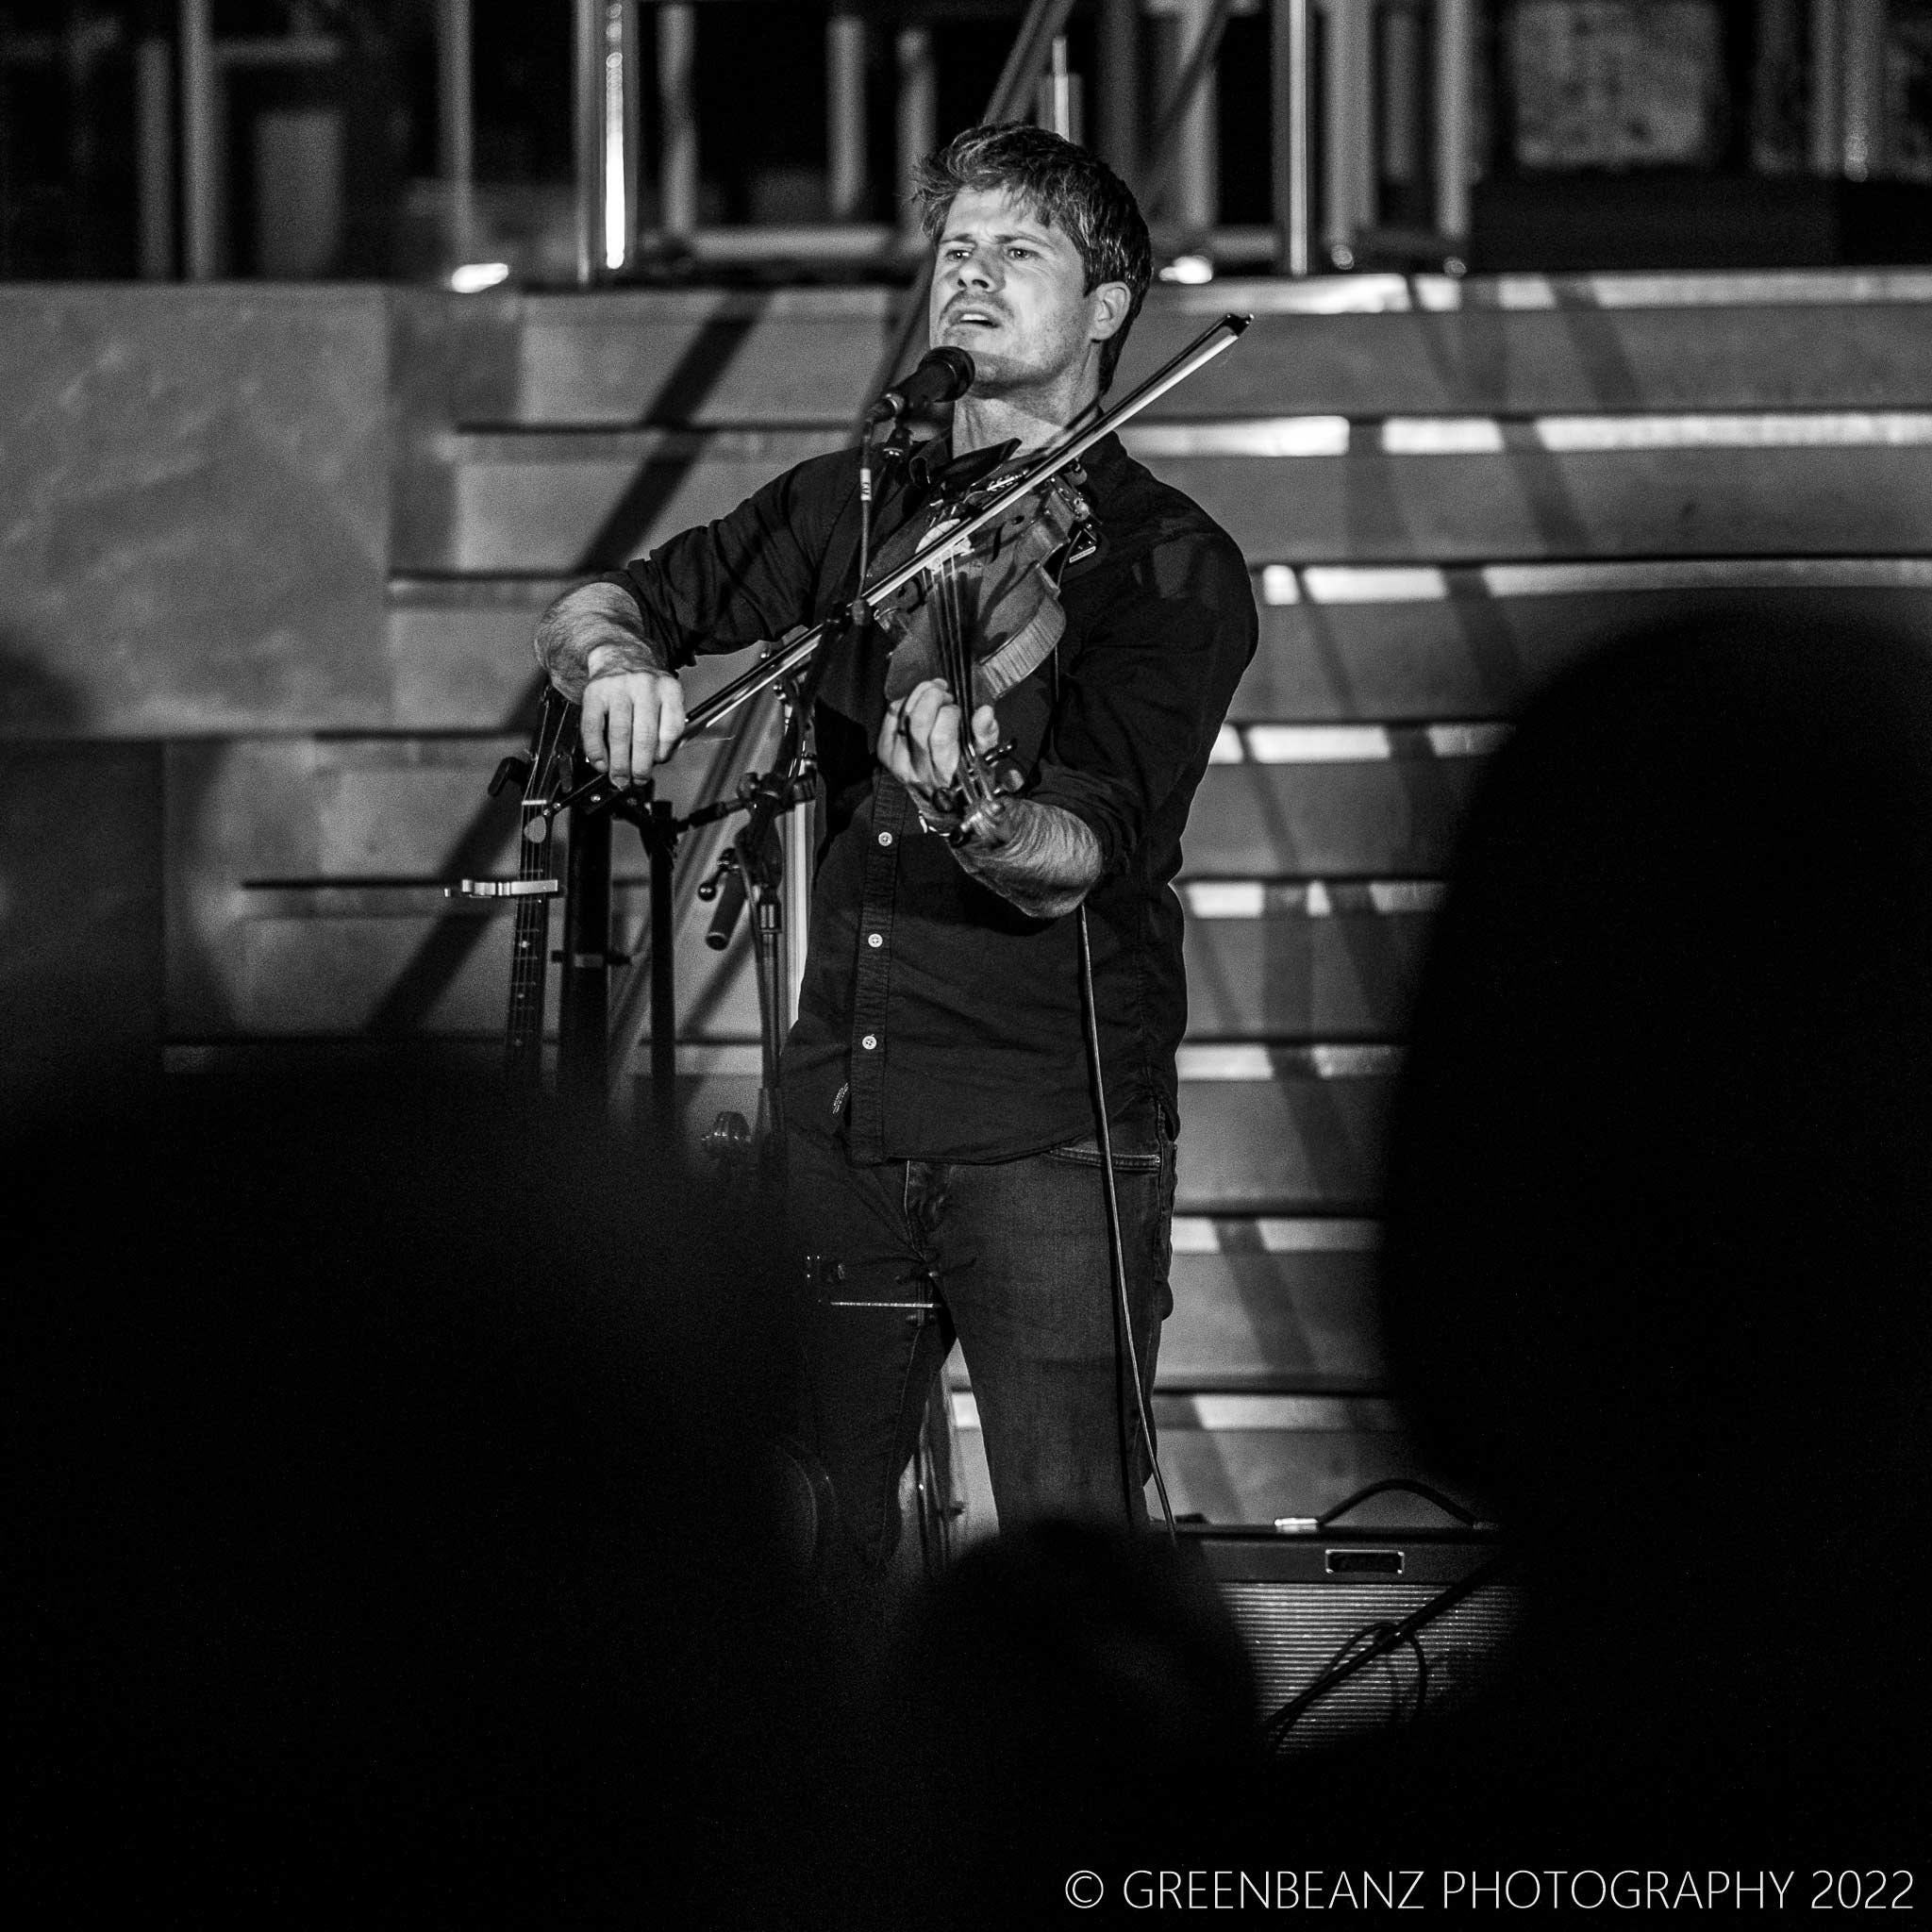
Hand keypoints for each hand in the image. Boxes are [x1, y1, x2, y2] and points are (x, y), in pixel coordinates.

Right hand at [581, 650, 685, 785]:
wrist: (619, 657)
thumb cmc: (644, 687)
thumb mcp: (665, 699)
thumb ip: (665, 727)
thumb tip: (655, 763)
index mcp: (669, 689)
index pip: (671, 729)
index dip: (663, 753)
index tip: (656, 765)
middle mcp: (645, 685)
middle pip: (644, 735)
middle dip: (640, 766)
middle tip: (636, 780)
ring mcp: (618, 688)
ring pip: (620, 734)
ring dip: (618, 763)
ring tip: (619, 777)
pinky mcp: (594, 692)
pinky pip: (593, 727)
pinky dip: (596, 750)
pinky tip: (600, 762)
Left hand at [877, 678, 997, 815]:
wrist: (940, 797)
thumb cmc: (964, 772)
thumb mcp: (983, 755)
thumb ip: (986, 733)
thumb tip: (985, 712)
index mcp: (945, 773)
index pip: (941, 736)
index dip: (950, 714)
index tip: (957, 710)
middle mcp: (918, 769)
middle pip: (919, 722)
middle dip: (933, 697)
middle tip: (944, 693)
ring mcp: (898, 761)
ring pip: (903, 716)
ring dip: (919, 695)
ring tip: (932, 692)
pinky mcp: (885, 752)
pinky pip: (891, 716)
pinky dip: (904, 703)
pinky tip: (917, 703)